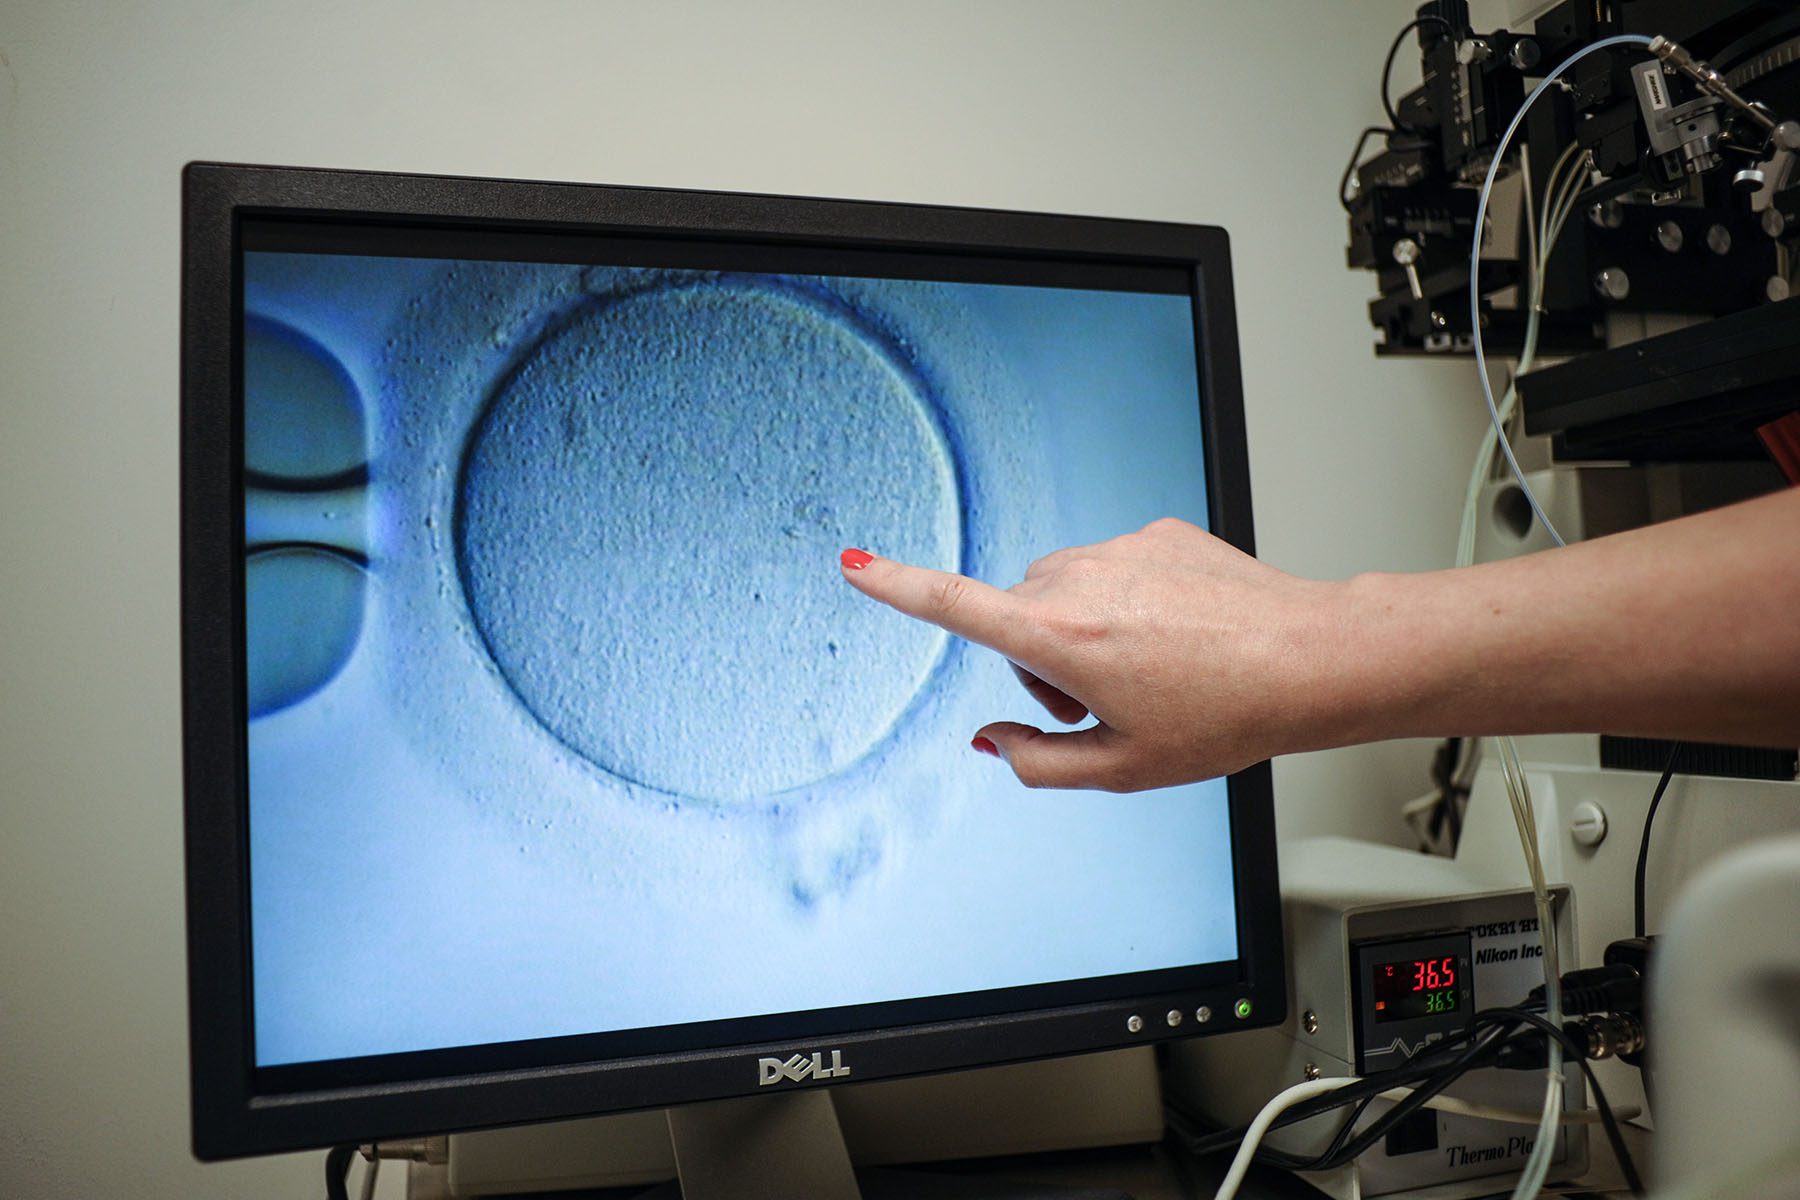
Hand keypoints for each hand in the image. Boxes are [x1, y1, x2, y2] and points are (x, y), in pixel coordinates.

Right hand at [839, 518, 1349, 790]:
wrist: (1309, 657)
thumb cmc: (1223, 715)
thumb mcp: (1123, 767)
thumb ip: (1037, 761)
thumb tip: (990, 740)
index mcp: (1060, 637)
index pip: (955, 606)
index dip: (896, 587)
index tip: (853, 562)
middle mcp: (1078, 579)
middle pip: (1016, 617)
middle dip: (1040, 661)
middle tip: (1105, 704)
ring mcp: (1119, 548)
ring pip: (1062, 591)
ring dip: (1080, 629)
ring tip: (1150, 669)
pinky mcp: (1155, 531)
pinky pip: (1112, 567)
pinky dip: (1127, 601)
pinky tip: (1179, 634)